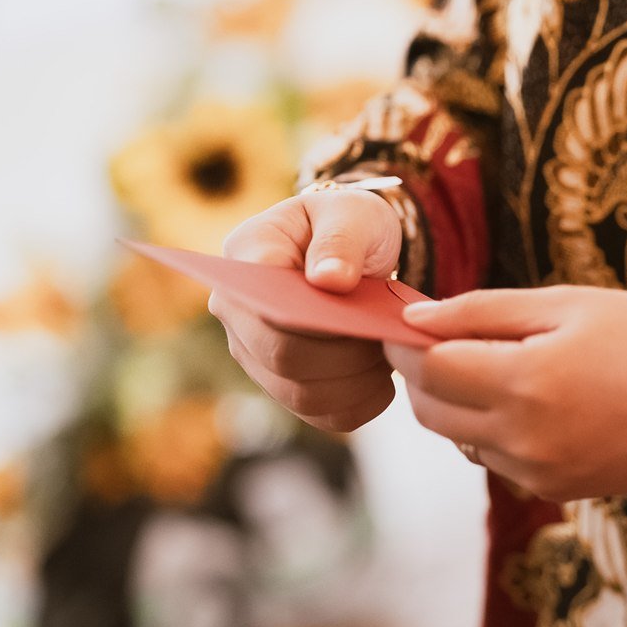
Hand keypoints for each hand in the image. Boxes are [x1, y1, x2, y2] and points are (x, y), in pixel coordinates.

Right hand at [211, 189, 404, 432]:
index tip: (359, 313)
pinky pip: (320, 414)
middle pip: (282, 356)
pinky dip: (359, 404)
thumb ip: (341, 239)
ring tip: (388, 354)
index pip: (265, 302)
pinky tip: (383, 380)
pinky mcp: (283, 385)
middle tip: (387, 337)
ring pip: (301, 394)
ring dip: (356, 383)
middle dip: (345, 355)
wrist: (353, 250)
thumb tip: (328, 280)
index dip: (313, 320)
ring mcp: (255, 354)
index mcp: (246, 254)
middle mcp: (237, 311)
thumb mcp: (353, 212)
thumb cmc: (348, 225)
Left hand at [385, 286, 626, 501]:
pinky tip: (534, 399)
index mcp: (528, 382)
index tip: (407, 319)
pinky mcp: (557, 490)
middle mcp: (526, 438)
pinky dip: (494, 428)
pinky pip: (497, 458)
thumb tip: (416, 319)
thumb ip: (485, 312)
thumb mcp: (572, 304)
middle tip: (440, 337)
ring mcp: (540, 472)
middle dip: (422, 373)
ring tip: (497, 363)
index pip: (428, 368)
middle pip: (431, 410)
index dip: (406, 341)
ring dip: (458, 402)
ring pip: (459, 437)